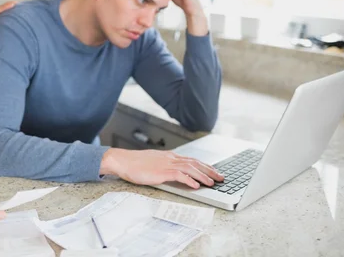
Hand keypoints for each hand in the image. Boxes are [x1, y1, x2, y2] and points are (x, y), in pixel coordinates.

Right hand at [100, 148, 223, 187]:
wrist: (122, 160)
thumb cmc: (134, 163)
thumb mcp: (153, 162)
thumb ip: (164, 166)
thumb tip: (173, 173)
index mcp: (169, 156)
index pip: (191, 160)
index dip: (205, 165)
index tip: (214, 171)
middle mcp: (170, 158)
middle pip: (195, 163)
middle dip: (209, 170)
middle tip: (221, 177)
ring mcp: (166, 164)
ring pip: (190, 168)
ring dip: (203, 176)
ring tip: (212, 183)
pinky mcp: (161, 172)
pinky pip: (179, 175)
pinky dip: (189, 180)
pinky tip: (195, 186)